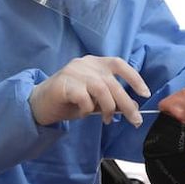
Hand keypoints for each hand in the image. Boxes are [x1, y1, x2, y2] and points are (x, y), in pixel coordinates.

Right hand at [29, 56, 150, 126]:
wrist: (39, 103)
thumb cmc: (69, 100)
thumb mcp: (94, 99)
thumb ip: (111, 100)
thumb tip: (134, 107)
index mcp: (95, 63)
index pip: (119, 64)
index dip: (134, 78)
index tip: (145, 94)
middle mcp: (86, 64)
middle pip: (113, 83)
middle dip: (126, 103)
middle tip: (134, 120)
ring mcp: (74, 72)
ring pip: (101, 90)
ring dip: (109, 108)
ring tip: (108, 120)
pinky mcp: (64, 84)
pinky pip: (84, 98)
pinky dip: (88, 109)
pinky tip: (83, 113)